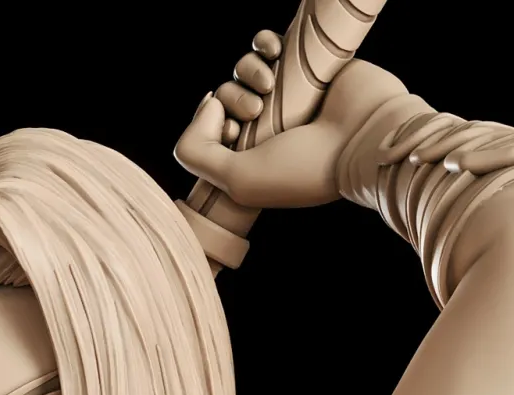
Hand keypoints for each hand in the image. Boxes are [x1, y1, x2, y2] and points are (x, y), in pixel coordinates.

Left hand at [174, 30, 408, 207]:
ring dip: (246, 70)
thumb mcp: (237, 180)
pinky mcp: (305, 67)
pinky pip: (267, 44)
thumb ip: (197, 154)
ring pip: (242, 70)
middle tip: (255, 110)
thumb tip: (208, 103)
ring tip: (269, 84)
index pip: (207, 135)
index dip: (207, 127)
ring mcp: (286, 97)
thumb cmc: (304, 168)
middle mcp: (265, 130)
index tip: (230, 132)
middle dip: (231, 99)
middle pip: (223, 99)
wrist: (368, 139)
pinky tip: (274, 50)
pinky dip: (262, 43)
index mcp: (249, 161)